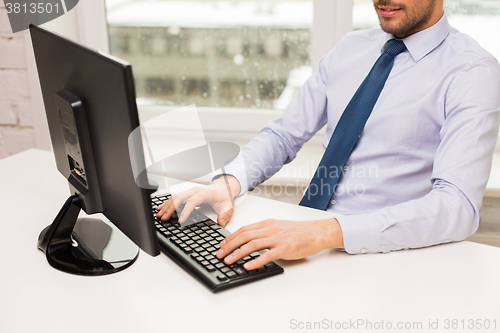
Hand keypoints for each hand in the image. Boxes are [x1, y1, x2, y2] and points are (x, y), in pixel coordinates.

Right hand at [155, 175, 240, 226]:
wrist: (223, 188)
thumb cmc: (224, 197)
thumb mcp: (228, 206)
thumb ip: (225, 214)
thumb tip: (221, 223)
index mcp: (204, 193)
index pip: (193, 202)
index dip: (186, 211)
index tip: (180, 221)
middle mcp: (195, 191)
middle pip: (180, 198)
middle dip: (171, 208)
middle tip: (164, 218)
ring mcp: (190, 191)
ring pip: (175, 197)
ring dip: (166, 206)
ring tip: (159, 215)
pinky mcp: (187, 193)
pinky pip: (175, 197)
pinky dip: (167, 202)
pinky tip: (160, 208)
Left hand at [216, 218, 343, 269]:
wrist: (315, 232)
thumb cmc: (298, 232)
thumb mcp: (278, 227)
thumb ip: (264, 232)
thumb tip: (248, 240)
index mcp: (267, 224)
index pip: (243, 229)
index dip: (230, 237)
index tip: (222, 245)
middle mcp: (270, 229)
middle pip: (244, 236)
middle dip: (229, 245)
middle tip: (220, 254)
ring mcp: (277, 239)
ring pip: (252, 244)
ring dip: (238, 253)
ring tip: (229, 261)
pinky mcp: (285, 249)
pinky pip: (267, 255)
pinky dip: (256, 261)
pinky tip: (248, 266)